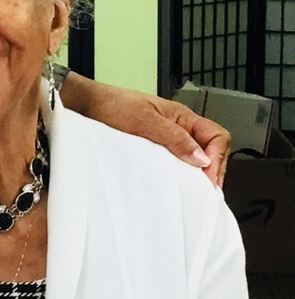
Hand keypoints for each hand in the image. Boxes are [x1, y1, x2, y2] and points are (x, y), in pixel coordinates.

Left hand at [59, 74, 229, 185]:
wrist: (82, 106)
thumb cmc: (109, 106)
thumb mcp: (144, 120)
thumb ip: (174, 137)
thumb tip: (202, 159)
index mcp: (182, 117)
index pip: (217, 137)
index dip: (217, 158)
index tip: (207, 179)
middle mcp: (178, 129)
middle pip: (210, 151)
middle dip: (210, 171)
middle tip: (203, 193)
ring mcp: (165, 141)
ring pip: (191, 161)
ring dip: (193, 175)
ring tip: (189, 192)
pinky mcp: (150, 151)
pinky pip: (172, 165)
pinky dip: (175, 176)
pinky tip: (170, 186)